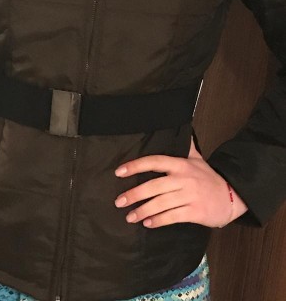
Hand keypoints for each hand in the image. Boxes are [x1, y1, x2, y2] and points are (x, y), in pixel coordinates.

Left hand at [113, 136, 248, 228]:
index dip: (136, 166)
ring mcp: (189, 196)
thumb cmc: (209, 178)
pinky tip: (148, 223)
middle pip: (153, 186)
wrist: (232, 197)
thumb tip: (180, 128)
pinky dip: (158, 221)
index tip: (119, 172)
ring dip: (142, 211)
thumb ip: (185, 147)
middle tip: (119, 201)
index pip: (154, 161)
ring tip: (130, 216)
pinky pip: (172, 217)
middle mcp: (183, 179)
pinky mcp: (195, 212)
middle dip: (134, 194)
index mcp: (181, 164)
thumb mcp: (197, 159)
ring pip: (160, 204)